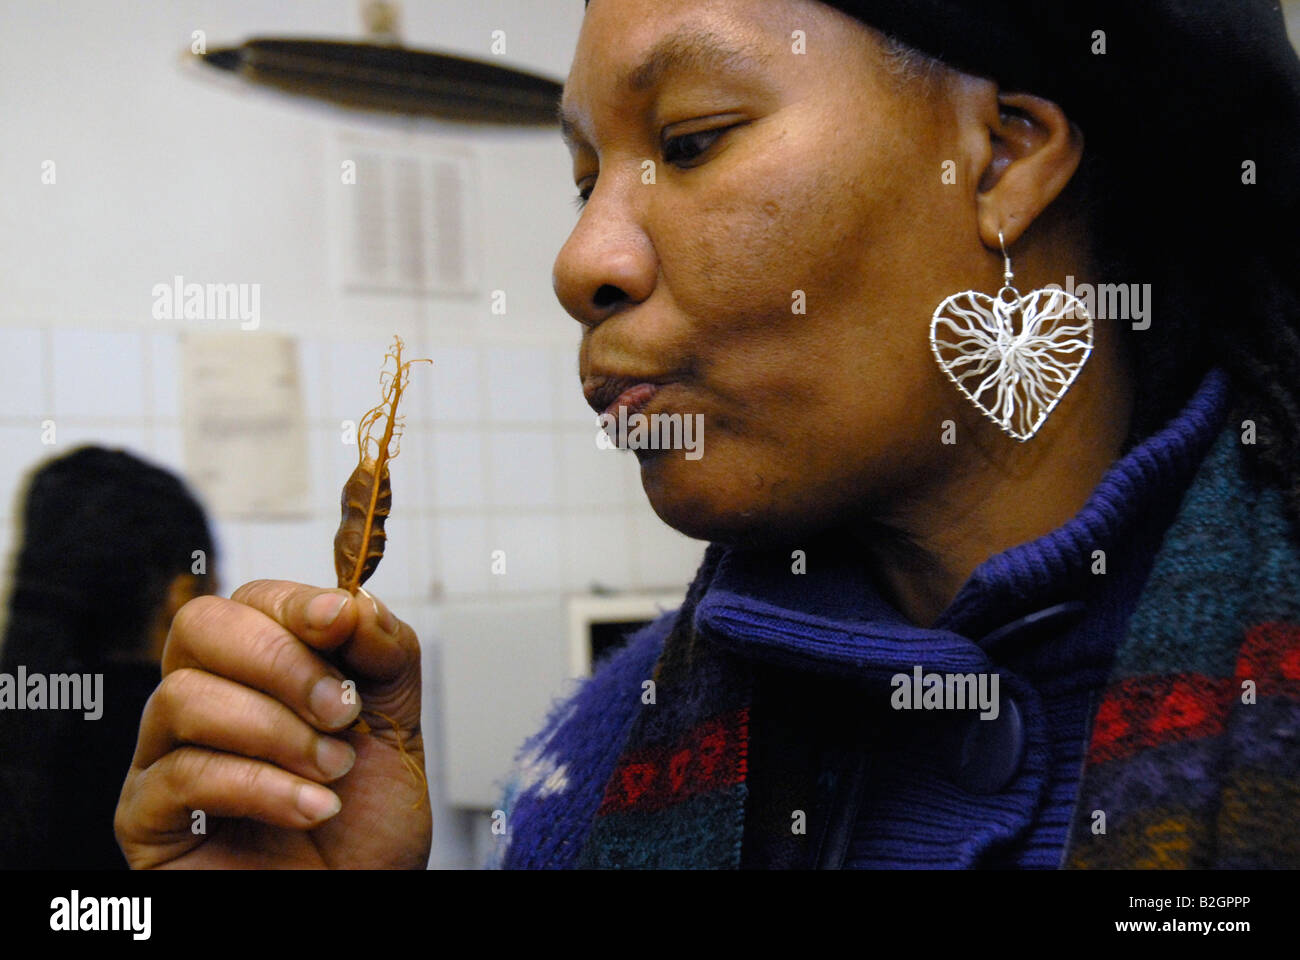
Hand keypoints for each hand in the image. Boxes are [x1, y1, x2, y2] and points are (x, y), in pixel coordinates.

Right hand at [114, 580, 430, 868]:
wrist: (358, 897)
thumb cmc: (366, 818)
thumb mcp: (396, 719)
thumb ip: (383, 651)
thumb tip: (348, 602)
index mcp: (257, 665)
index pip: (253, 600)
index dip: (296, 605)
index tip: (342, 624)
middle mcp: (203, 697)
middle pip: (199, 626)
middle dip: (282, 661)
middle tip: (341, 712)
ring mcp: (165, 753)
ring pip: (186, 697)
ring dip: (277, 731)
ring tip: (332, 771)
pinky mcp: (147, 816)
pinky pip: (184, 773)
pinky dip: (262, 787)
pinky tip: (312, 808)